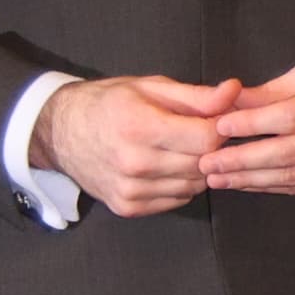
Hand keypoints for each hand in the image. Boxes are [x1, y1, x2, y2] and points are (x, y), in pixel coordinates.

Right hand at [34, 74, 235, 216]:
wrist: (59, 132)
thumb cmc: (108, 103)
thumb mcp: (151, 88)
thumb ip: (197, 96)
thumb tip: (234, 92)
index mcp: (140, 126)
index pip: (206, 139)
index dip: (220, 129)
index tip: (216, 121)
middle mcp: (134, 163)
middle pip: (202, 164)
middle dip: (209, 148)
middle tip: (199, 133)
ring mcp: (130, 189)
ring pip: (193, 186)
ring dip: (196, 168)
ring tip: (180, 148)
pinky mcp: (128, 207)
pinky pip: (176, 200)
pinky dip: (180, 185)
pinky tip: (166, 166)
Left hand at [204, 50, 294, 196]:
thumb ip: (273, 91)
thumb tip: (229, 101)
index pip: (290, 117)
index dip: (253, 124)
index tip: (220, 125)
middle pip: (288, 153)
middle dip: (242, 160)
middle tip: (208, 162)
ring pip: (294, 175)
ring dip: (251, 179)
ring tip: (218, 177)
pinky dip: (273, 185)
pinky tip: (248, 183)